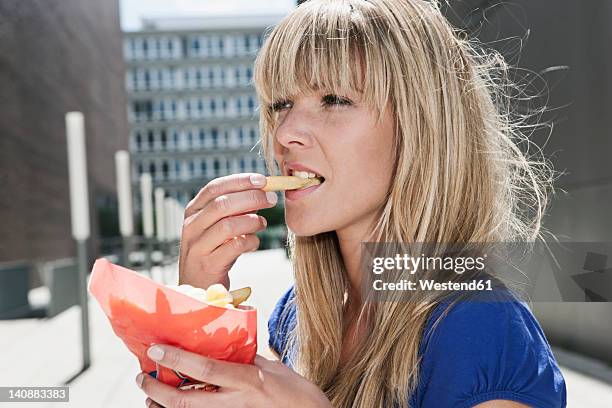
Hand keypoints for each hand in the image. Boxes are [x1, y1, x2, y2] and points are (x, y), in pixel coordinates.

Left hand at [135, 345, 331, 407]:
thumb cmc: (297, 393)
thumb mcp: (273, 368)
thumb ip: (247, 358)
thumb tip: (226, 346)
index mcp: (249, 380)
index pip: (206, 369)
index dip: (179, 359)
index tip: (157, 350)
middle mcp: (236, 402)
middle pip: (187, 402)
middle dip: (158, 391)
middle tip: (142, 378)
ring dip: (164, 406)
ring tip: (151, 395)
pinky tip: (172, 405)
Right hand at [178, 173, 275, 288]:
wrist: (197, 288)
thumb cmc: (213, 251)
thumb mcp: (216, 227)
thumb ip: (234, 209)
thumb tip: (261, 190)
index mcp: (193, 212)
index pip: (214, 188)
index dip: (239, 181)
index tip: (261, 180)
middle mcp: (191, 227)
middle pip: (222, 204)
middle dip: (251, 198)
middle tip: (271, 199)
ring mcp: (197, 247)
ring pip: (228, 225)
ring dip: (252, 221)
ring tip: (262, 223)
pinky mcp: (208, 265)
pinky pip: (235, 247)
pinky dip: (250, 242)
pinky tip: (254, 242)